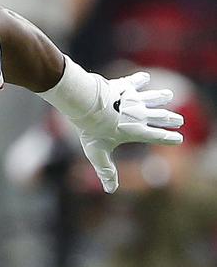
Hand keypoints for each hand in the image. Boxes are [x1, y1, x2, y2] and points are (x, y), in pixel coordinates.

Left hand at [74, 72, 183, 192]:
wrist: (87, 104)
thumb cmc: (92, 130)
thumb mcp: (98, 153)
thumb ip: (106, 171)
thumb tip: (110, 190)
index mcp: (136, 131)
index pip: (157, 136)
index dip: (169, 138)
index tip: (179, 139)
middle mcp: (139, 115)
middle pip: (159, 117)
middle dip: (170, 119)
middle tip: (179, 119)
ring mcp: (132, 100)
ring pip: (152, 98)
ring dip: (160, 97)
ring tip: (169, 95)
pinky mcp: (123, 86)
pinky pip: (134, 82)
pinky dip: (140, 79)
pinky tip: (145, 77)